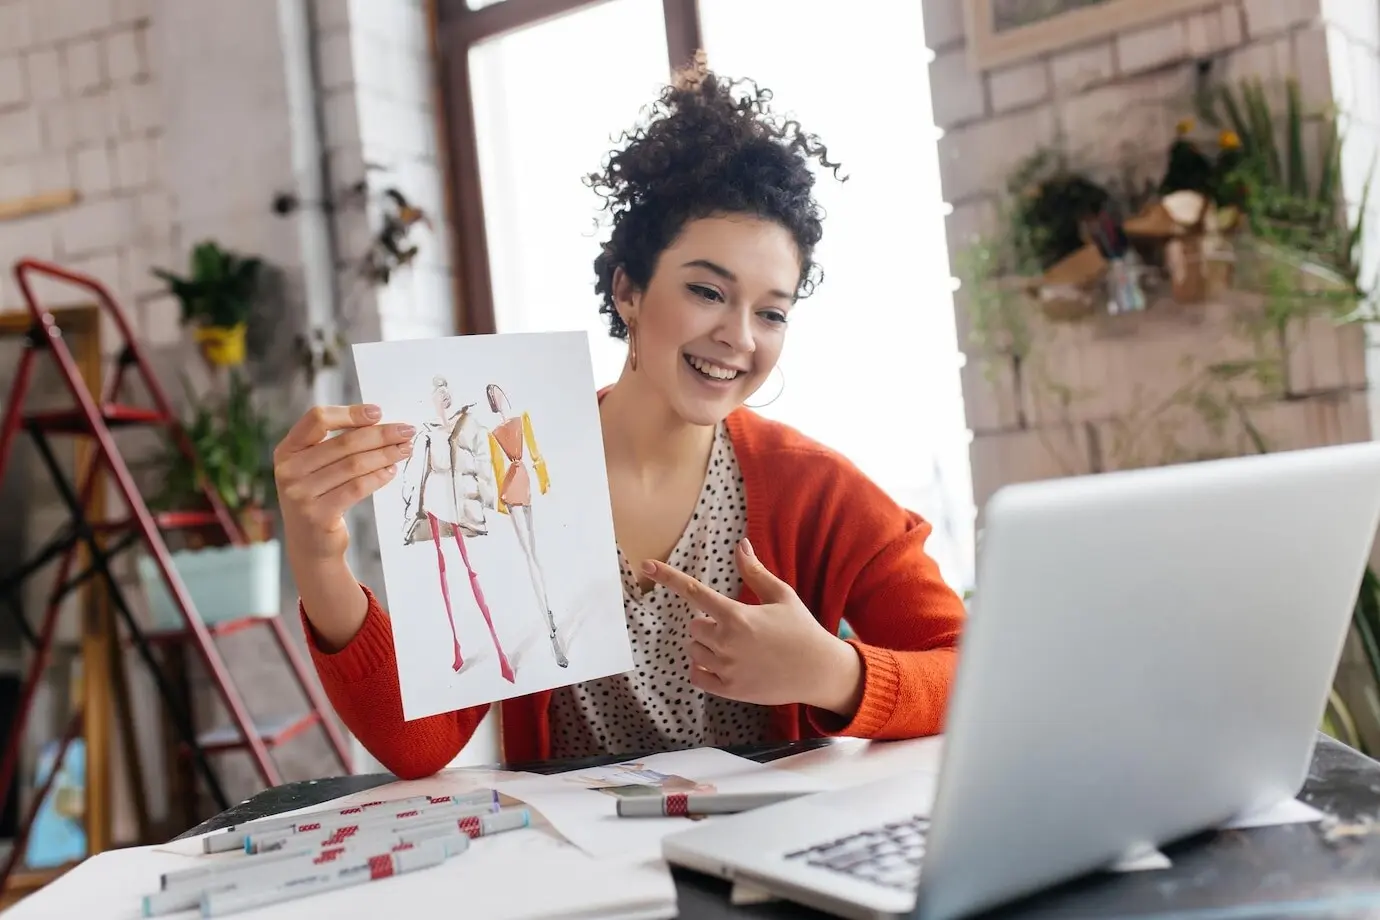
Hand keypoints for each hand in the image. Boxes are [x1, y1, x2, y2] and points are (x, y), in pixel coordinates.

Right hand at [274, 404, 413, 562]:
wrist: (310, 544)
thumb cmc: (319, 497)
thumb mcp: (315, 467)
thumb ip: (336, 444)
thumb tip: (379, 423)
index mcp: (287, 450)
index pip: (317, 419)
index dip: (350, 413)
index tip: (378, 412)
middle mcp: (288, 470)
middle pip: (344, 442)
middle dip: (381, 434)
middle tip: (406, 431)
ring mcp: (300, 494)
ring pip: (354, 465)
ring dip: (385, 455)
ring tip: (405, 450)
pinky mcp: (318, 515)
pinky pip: (357, 488)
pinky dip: (378, 477)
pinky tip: (392, 471)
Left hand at [641, 538, 863, 716]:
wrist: (818, 671)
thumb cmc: (801, 629)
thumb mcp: (782, 596)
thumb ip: (755, 572)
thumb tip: (740, 545)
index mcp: (737, 615)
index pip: (694, 592)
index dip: (668, 576)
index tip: (646, 565)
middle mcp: (727, 642)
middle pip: (693, 626)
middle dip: (709, 625)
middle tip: (737, 628)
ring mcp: (726, 668)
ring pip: (694, 651)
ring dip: (707, 647)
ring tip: (737, 649)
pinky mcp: (728, 690)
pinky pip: (696, 676)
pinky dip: (703, 670)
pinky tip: (725, 665)